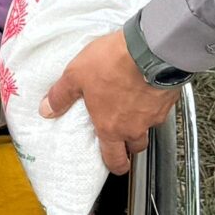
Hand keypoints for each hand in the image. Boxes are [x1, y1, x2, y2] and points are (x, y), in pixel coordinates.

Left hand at [41, 30, 177, 175]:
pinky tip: (146, 89)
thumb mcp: (76, 75)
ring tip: (133, 109)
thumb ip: (61, 95)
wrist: (149, 49)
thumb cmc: (113, 63)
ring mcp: (154, 115)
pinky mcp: (167, 100)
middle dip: (129, 146)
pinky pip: (160, 108)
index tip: (114, 164)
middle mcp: (134, 127)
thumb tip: (47, 109)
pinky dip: (153, 103)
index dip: (115, 165)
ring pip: (149, 128)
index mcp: (111, 127)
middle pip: (135, 148)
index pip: (114, 160)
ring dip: (142, 124)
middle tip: (122, 137)